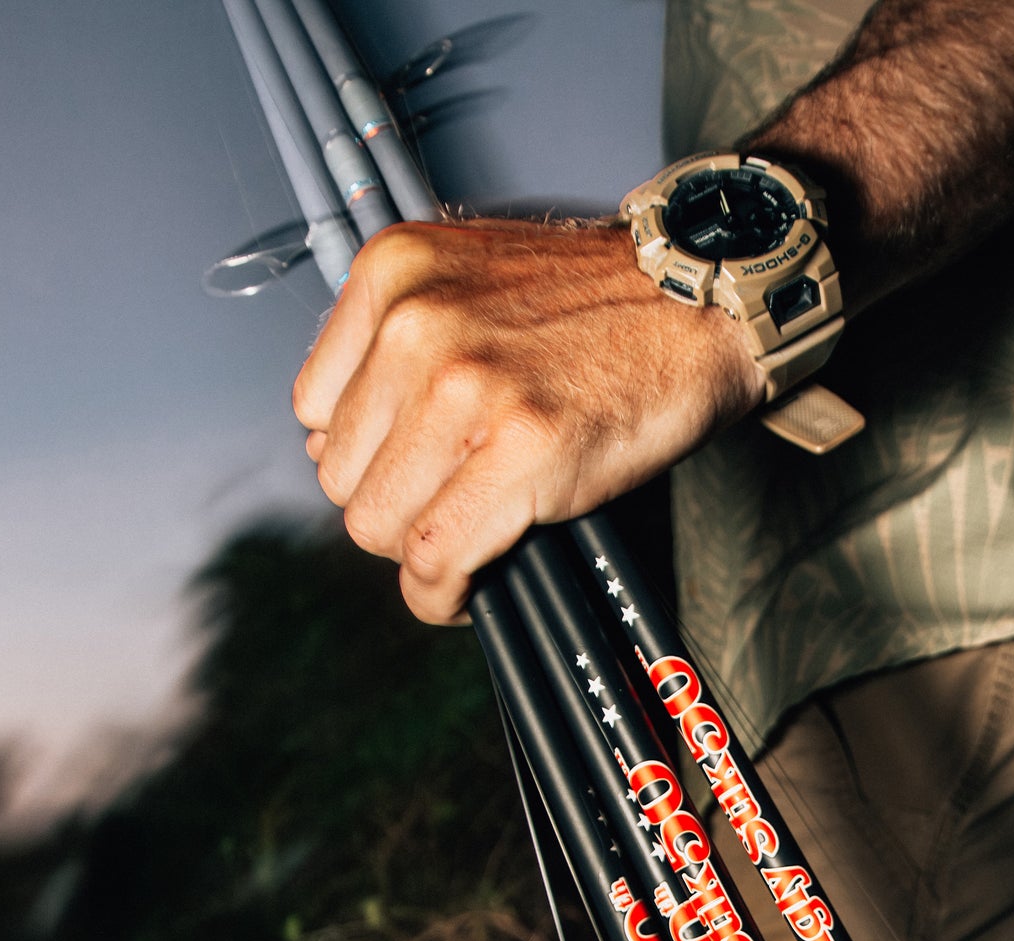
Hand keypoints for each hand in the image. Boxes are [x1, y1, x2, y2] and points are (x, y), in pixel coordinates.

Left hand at [292, 219, 763, 622]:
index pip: (313, 410)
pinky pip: (436, 557)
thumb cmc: (598, 305)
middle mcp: (416, 323)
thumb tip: (336, 447)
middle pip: (340, 476)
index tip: (408, 473)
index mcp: (393, 273)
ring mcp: (465, 388)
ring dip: (420, 553)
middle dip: (393, 507)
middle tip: (453, 507)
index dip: (364, 457)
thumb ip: (397, 346)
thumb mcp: (471, 284)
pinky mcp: (520, 451)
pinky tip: (464, 590)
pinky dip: (441, 593)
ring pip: (380, 525)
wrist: (699, 303)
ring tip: (468, 541)